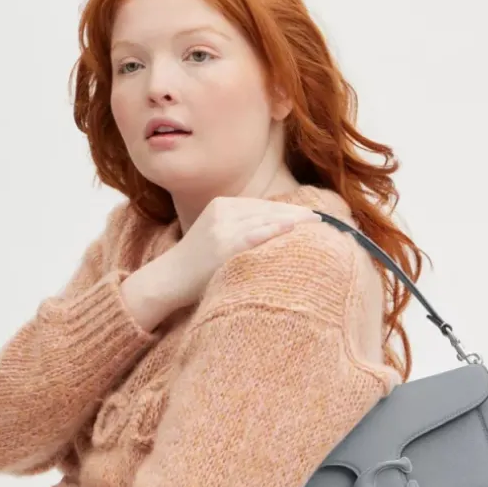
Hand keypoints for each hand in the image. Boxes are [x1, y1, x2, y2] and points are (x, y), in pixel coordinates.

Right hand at [161, 196, 322, 307]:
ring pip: (265, 218)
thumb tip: (271, 231)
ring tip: (316, 223)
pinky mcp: (223, 245)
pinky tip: (294, 227)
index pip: (262, 205)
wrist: (167, 280)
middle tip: (320, 218)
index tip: (308, 214)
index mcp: (221, 206)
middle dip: (295, 213)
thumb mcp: (215, 237)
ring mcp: (222, 227)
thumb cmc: (194, 266)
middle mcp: (222, 211)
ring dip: (293, 220)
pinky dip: (276, 229)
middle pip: (267, 209)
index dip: (287, 209)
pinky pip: (256, 234)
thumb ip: (238, 229)